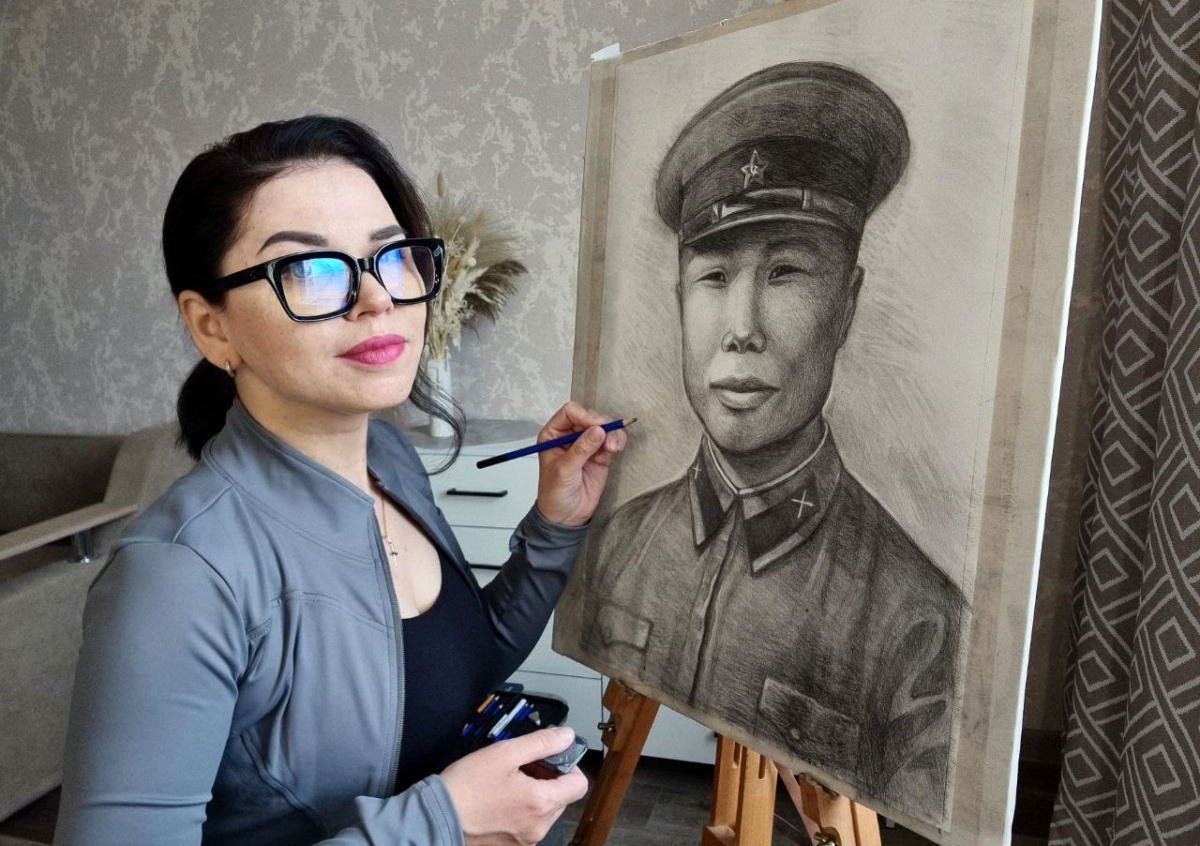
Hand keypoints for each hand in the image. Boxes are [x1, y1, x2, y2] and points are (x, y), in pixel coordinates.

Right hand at [441, 727, 588, 845]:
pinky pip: (530, 823)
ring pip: (546, 810)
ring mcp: (525, 839)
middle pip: (563, 797)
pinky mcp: (512, 845)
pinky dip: (523, 809)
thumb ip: (541, 743)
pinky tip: (502, 798)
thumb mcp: (505, 753)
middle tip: (523, 766)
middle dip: (550, 779)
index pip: (579, 785)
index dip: (569, 766)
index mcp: (541, 803)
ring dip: (536, 794)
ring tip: (509, 782)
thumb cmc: (467, 786)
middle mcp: (538, 827)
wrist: (437, 818)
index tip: (551, 757)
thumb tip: (566, 736)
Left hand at [534, 402, 628, 526]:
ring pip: (603, 427)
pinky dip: (616, 441)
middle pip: (589, 417)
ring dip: (611, 433)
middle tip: (607, 438)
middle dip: (601, 425)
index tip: (596, 426)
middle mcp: (570, 436)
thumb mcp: (564, 470)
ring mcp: (586, 444)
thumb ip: (581, 450)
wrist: (566, 516)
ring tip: (613, 448)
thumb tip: (598, 430)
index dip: (584, 416)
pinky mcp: (600, 455)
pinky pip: (611, 440)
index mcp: (553, 434)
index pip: (570, 412)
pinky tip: (615, 449)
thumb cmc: (555, 493)